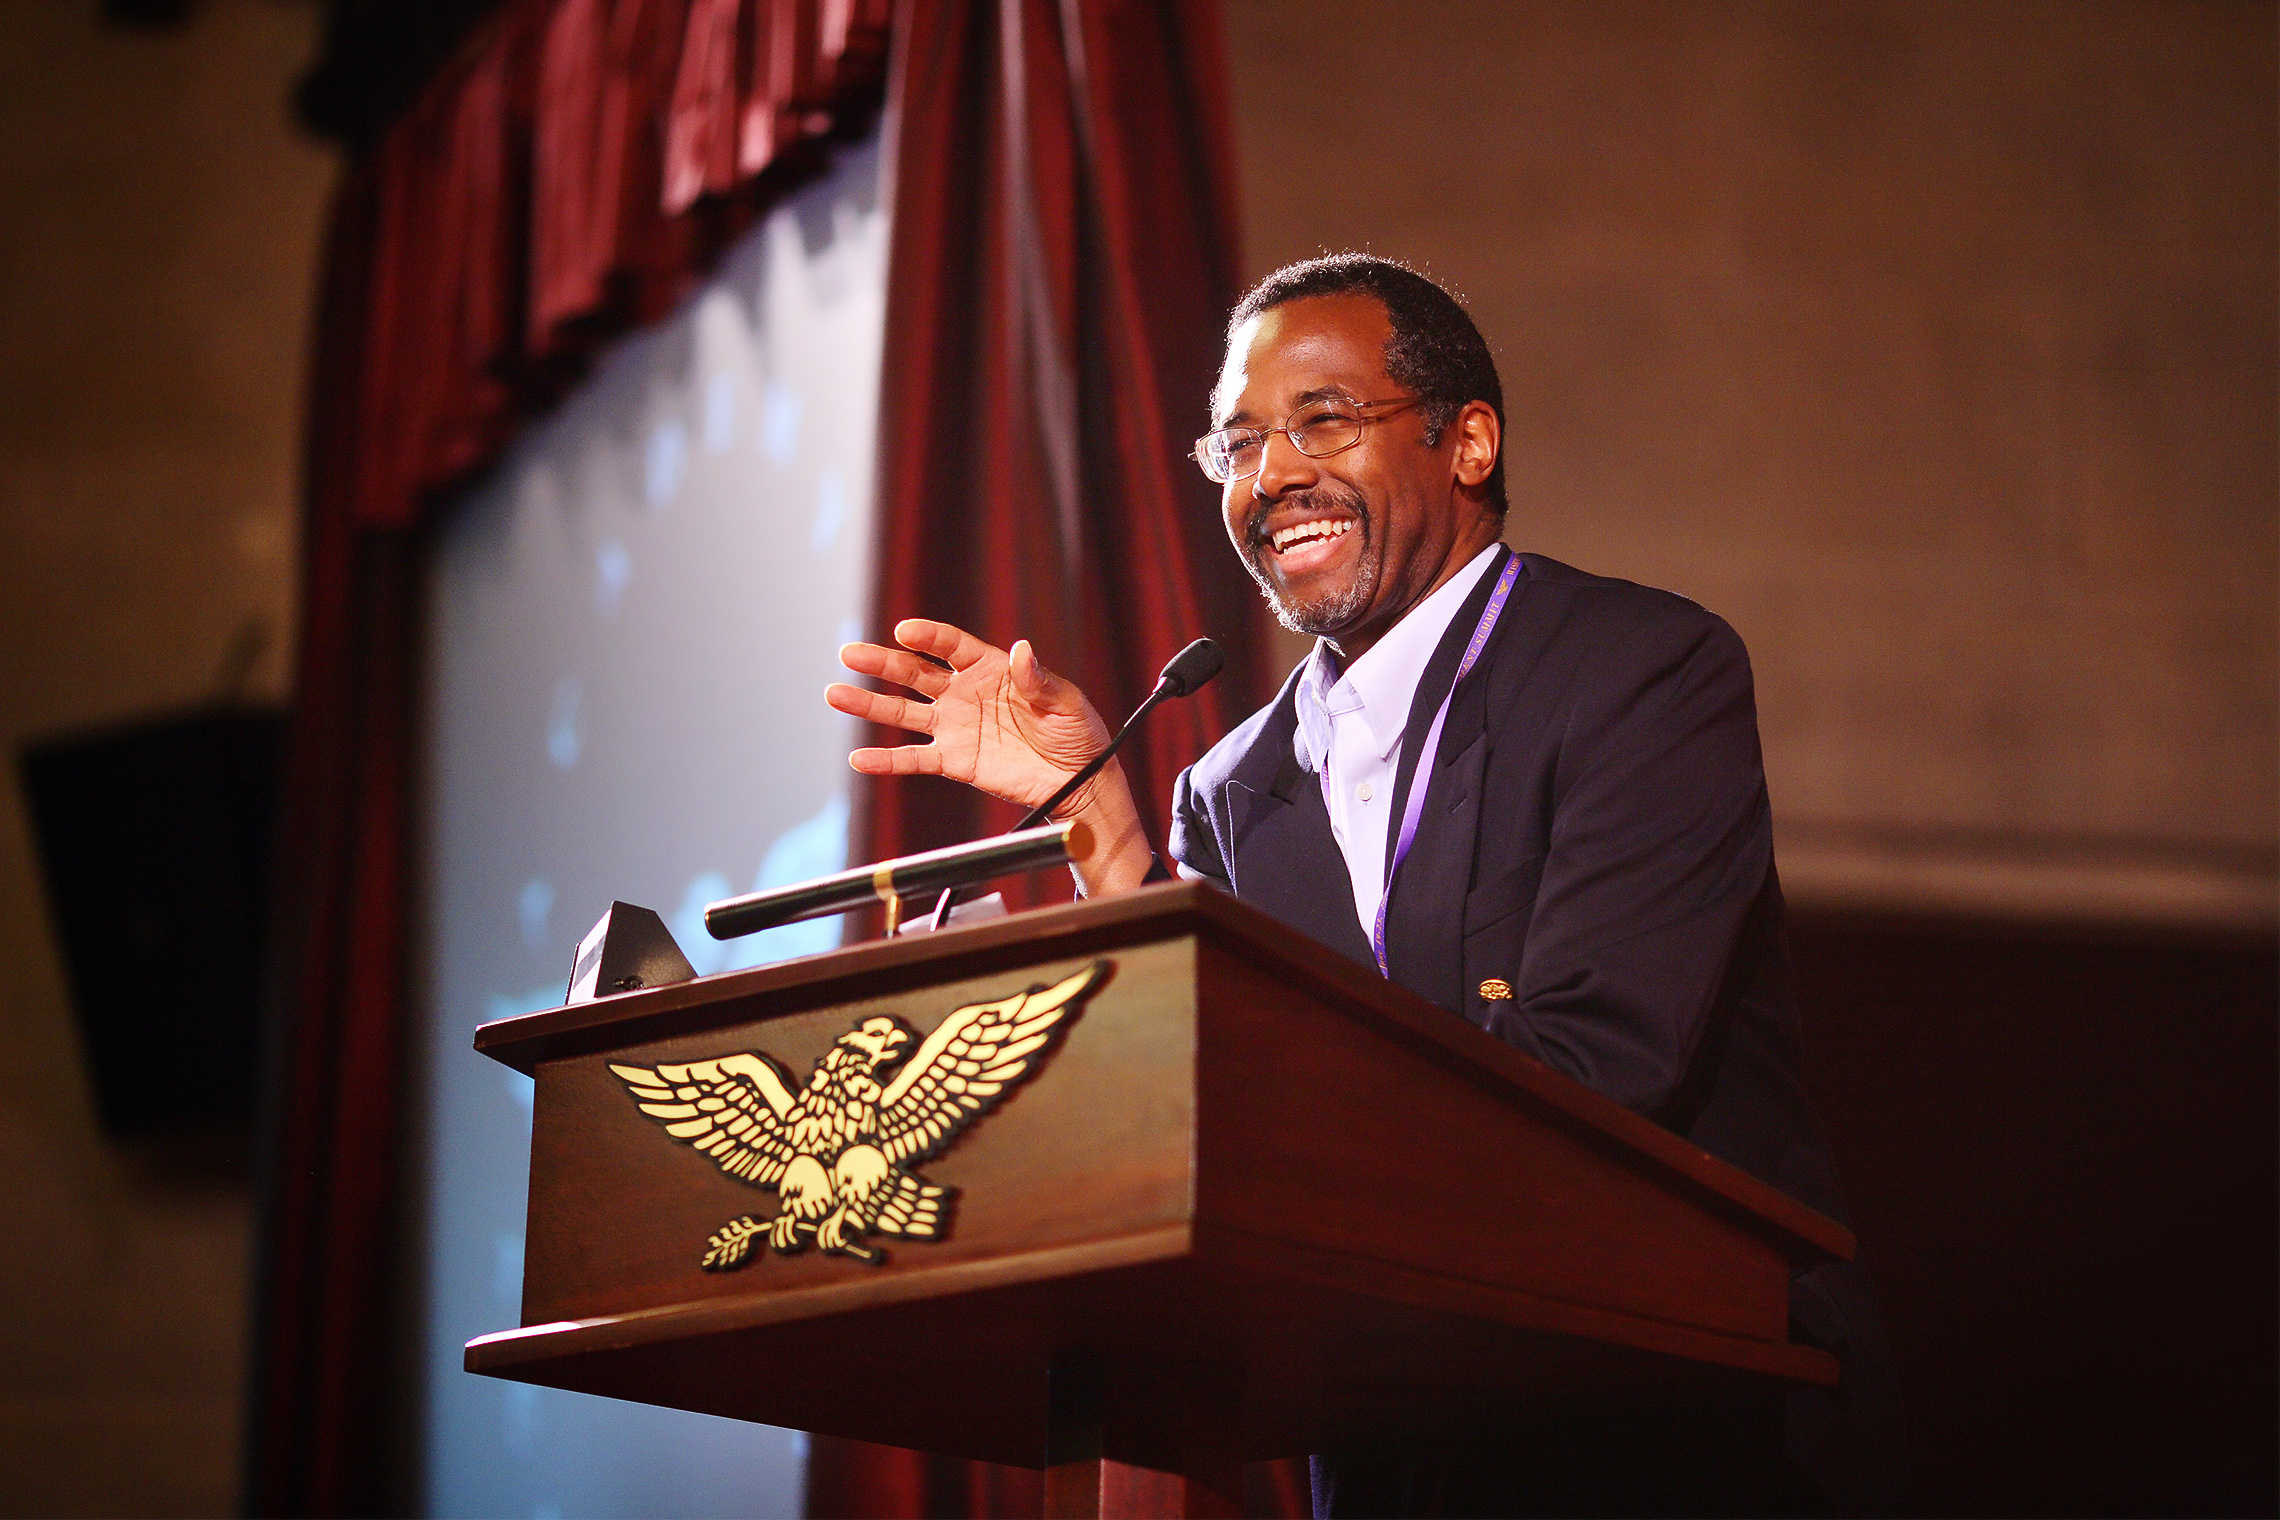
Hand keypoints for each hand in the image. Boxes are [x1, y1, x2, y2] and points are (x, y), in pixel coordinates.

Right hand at [827, 619, 1109, 809]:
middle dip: (881, 663)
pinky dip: (886, 761)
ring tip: (834, 694)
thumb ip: (1038, 679)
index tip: (904, 631)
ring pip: (903, 713)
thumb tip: (1022, 650)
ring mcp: (955, 727)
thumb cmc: (1076, 733)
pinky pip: (913, 759)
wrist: (1078, 782)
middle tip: (849, 653)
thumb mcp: (1064, 701)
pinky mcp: (954, 761)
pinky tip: (858, 758)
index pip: (951, 646)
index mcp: (991, 669)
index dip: (927, 637)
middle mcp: (965, 694)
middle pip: (915, 673)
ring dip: (869, 705)